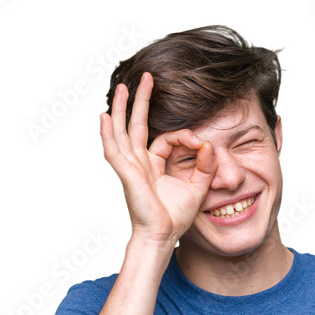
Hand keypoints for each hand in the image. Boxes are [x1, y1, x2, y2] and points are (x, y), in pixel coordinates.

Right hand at [99, 71, 216, 243]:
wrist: (163, 236)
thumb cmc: (175, 217)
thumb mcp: (197, 187)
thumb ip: (205, 166)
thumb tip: (209, 143)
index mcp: (154, 165)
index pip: (167, 138)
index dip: (186, 136)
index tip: (202, 144)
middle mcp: (140, 163)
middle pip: (136, 125)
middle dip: (140, 101)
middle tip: (146, 77)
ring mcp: (131, 168)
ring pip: (122, 132)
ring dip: (121, 109)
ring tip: (121, 87)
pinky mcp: (127, 175)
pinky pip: (114, 151)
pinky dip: (108, 134)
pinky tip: (105, 117)